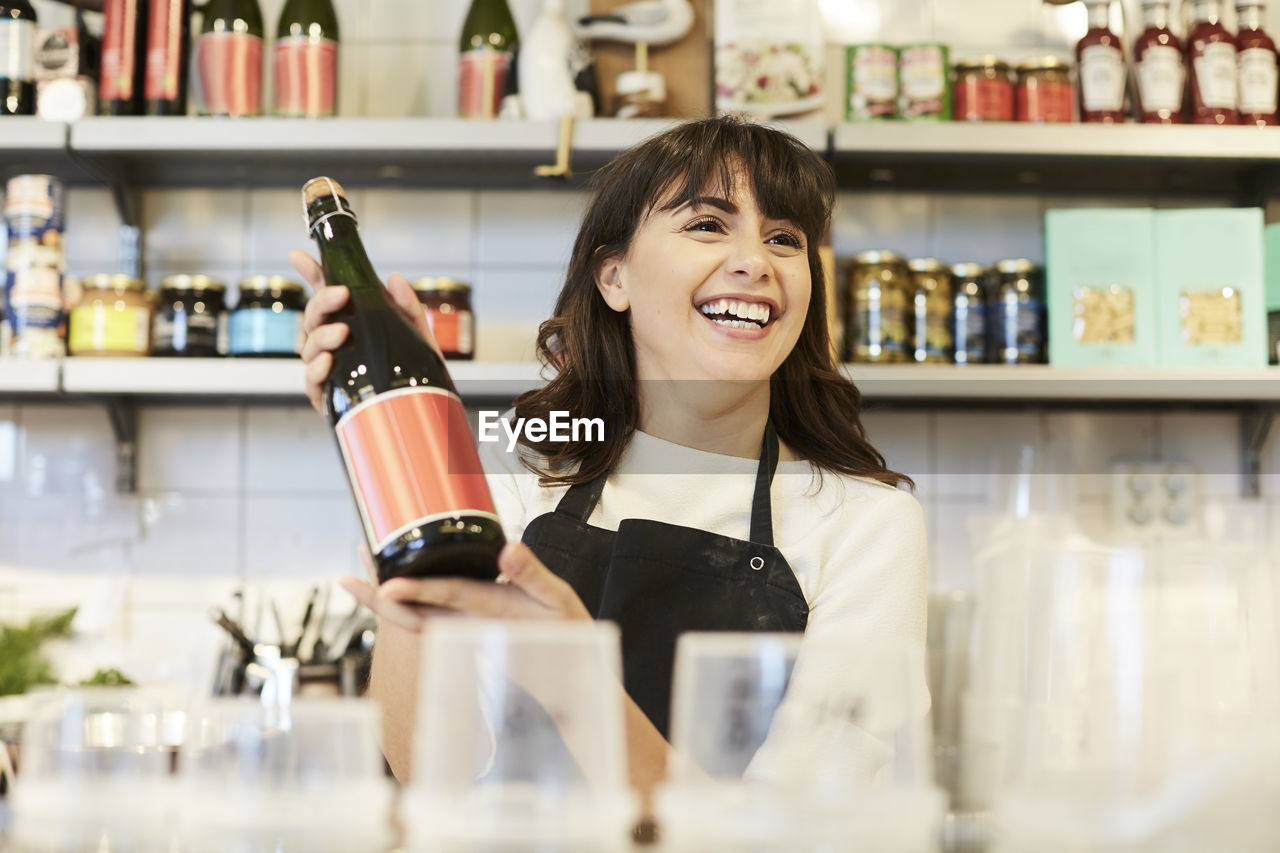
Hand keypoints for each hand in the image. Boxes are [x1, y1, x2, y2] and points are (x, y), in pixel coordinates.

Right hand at [289, 249, 442, 414]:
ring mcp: (328, 369)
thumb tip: (395, 279)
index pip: (325, 296)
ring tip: (342, 331)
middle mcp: (333, 344)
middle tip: (341, 294)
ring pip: (309, 346)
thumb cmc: (415, 373)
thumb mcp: (418, 335)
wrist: (424, 412)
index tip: (299, 255)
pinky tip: (328, 361)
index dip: (310, 274)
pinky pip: (312, 381)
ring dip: (322, 335)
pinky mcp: (328, 397)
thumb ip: (408, 307)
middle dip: (322, 302)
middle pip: (313, 317)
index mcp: (351, 324)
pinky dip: (317, 369)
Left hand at [338, 542, 590, 629]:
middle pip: (414, 616)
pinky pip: (427, 616)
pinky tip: (395, 584)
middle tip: (348, 578)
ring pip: (416, 618)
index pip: (447, 598)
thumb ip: (532, 574)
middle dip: (379, 598)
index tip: (385, 585)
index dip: (416, 591)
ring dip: (387, 597)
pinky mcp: (465, 629)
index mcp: (492, 611)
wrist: (569, 677)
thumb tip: (508, 549)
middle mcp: (469, 624)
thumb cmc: (566, 636)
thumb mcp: (559, 599)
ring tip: (362, 571)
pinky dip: (406, 599)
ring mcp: (465, 630)